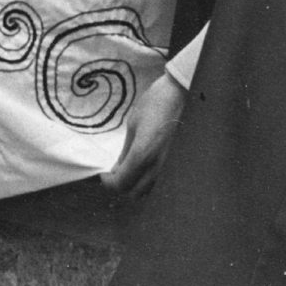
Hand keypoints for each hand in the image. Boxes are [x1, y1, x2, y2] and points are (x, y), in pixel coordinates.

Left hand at [102, 70, 187, 198]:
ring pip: (149, 190)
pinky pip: (161, 182)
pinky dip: (149, 181)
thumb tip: (117, 169)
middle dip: (121, 185)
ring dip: (136, 185)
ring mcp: (170, 167)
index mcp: (142, 155)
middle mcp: (158, 167)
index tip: (104, 174)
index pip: (121, 184)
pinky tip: (145, 167)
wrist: (182, 93)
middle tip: (115, 172)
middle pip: (134, 192)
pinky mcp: (179, 163)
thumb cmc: (155, 104)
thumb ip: (125, 152)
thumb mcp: (133, 125)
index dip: (108, 182)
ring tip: (129, 169)